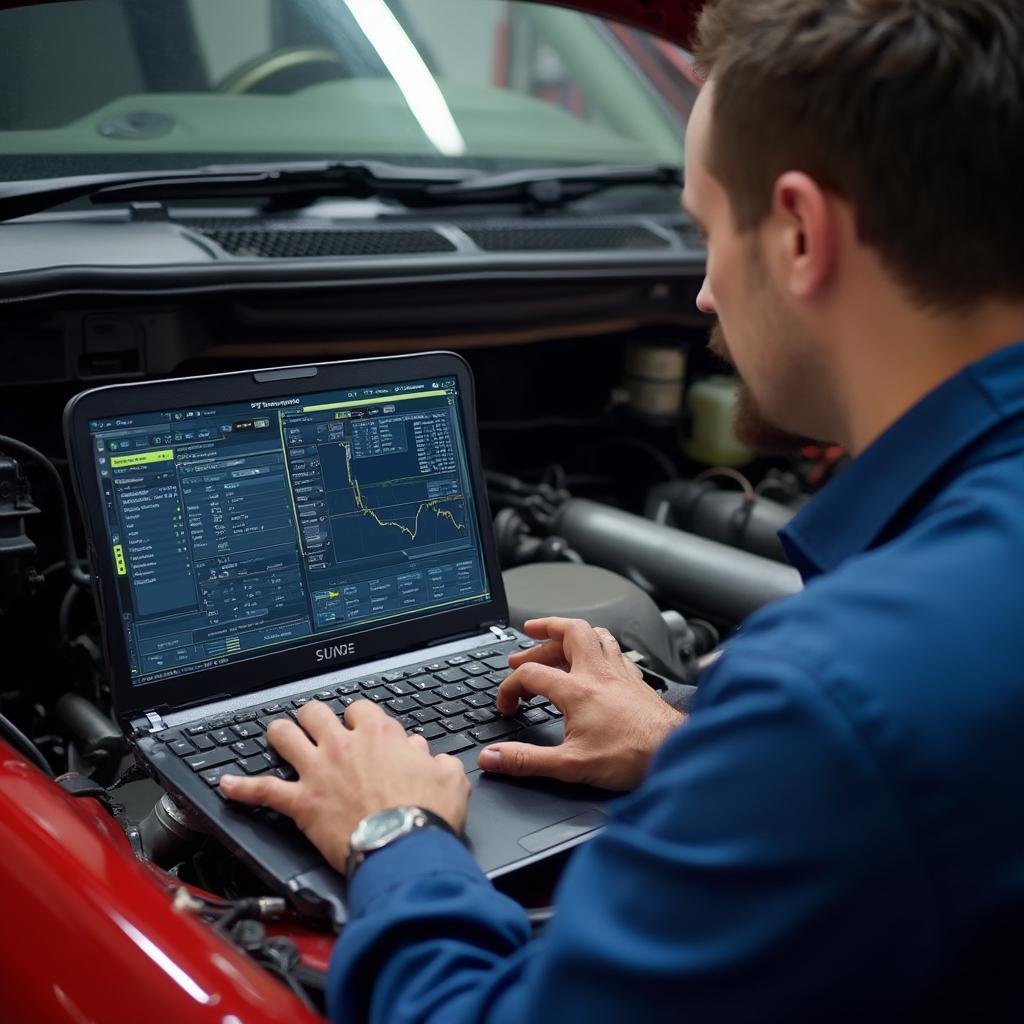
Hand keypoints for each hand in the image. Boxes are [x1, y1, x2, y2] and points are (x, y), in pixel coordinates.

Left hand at [219, 699, 470, 873]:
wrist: (403, 847)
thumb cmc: (426, 814)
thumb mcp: (448, 777)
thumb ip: (435, 760)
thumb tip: (426, 756)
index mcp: (379, 734)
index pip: (360, 709)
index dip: (359, 718)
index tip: (362, 731)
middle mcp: (343, 745)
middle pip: (315, 711)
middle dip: (314, 717)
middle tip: (316, 727)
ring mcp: (317, 771)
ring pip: (284, 735)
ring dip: (279, 735)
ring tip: (277, 736)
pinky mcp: (301, 803)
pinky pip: (262, 790)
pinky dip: (241, 788)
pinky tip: (226, 785)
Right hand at [477, 618, 684, 790]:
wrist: (674, 753)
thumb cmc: (631, 757)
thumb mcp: (570, 765)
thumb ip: (526, 761)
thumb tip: (492, 758)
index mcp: (577, 690)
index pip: (531, 674)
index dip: (510, 687)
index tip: (507, 705)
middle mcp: (598, 673)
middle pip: (569, 632)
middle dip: (545, 628)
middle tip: (528, 632)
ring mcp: (620, 673)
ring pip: (595, 634)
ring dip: (574, 632)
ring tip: (560, 636)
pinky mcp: (636, 680)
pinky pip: (616, 650)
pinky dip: (601, 647)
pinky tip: (600, 658)